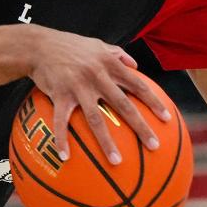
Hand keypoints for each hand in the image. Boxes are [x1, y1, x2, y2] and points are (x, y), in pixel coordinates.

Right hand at [28, 27, 170, 165]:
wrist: (39, 45)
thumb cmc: (71, 45)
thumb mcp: (98, 44)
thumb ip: (118, 54)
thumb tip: (136, 65)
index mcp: (110, 64)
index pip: (138, 84)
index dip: (154, 102)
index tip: (167, 118)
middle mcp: (98, 76)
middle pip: (124, 105)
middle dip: (141, 127)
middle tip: (154, 145)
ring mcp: (79, 87)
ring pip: (96, 118)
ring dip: (107, 142)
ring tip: (117, 162)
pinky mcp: (60, 95)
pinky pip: (61, 121)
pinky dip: (62, 139)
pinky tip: (65, 156)